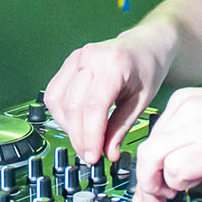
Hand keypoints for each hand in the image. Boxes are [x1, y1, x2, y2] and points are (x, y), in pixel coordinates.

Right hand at [43, 34, 170, 163]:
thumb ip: (122, 127)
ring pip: (57, 101)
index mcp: (114, 64)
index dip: (90, 136)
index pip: (93, 106)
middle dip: (78, 137)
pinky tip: (75, 123)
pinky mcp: (69, 63)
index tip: (93, 157)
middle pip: (73, 106)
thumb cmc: (147, 69)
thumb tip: (108, 153)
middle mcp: (91, 58)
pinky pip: (54, 93)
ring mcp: (76, 58)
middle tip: (89, 155)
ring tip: (84, 139)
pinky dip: (61, 114)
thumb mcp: (142, 101)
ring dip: (67, 127)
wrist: (144, 45)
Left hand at [131, 85, 201, 201]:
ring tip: (171, 197)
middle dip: (145, 183)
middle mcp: (186, 111)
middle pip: (145, 151)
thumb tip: (179, 165)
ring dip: (156, 187)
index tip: (150, 186)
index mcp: (187, 102)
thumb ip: (195, 135)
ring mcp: (196, 129)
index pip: (153, 138)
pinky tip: (193, 184)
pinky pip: (173, 171)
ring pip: (151, 160)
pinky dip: (178, 184)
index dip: (149, 167)